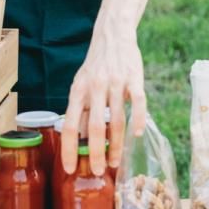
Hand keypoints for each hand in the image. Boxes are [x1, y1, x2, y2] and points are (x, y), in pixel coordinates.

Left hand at [60, 22, 145, 174]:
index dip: (69, 149)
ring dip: (116, 145)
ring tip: (115, 163)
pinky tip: (137, 135)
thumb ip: (82, 111)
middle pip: (95, 127)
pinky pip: (138, 102)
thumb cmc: (95, 66)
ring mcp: (115, 82)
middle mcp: (95, 87)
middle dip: (95, 153)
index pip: (71, 125)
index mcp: (78, 91)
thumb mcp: (82, 86)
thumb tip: (79, 141)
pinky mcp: (134, 78)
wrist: (113, 35)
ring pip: (117, 119)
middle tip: (97, 172)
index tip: (70, 169)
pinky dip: (139, 119)